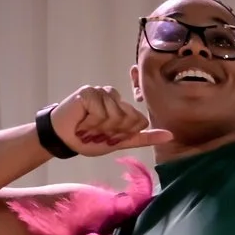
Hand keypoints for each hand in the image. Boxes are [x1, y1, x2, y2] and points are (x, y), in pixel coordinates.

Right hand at [50, 85, 171, 155]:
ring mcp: (102, 92)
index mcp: (124, 107)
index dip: (124, 134)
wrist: (63, 139)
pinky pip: (101, 112)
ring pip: (116, 115)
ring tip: (88, 128)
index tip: (108, 137)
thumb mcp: (119, 142)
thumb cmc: (89, 140)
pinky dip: (91, 123)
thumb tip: (170, 135)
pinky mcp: (89, 92)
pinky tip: (81, 122)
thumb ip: (143, 138)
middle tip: (97, 133)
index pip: (140, 121)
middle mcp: (115, 97)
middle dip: (113, 132)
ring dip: (100, 129)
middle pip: (130, 118)